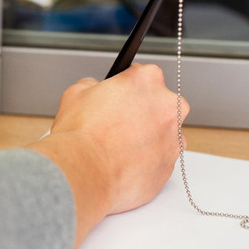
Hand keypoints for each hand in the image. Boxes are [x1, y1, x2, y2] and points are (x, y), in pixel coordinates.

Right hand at [31, 63, 187, 247]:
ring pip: (165, 134)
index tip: (123, 96)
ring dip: (148, 138)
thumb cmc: (79, 137)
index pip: (146, 75)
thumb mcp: (75, 94)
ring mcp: (173, 137)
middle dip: (144, 112)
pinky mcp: (170, 165)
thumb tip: (95, 89)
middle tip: (120, 124)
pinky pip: (161, 159)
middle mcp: (167, 106)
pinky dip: (148, 161)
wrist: (82, 174)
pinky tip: (126, 163)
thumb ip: (93, 86)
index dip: (130, 87)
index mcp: (147, 81)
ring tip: (120, 148)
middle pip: (162, 104)